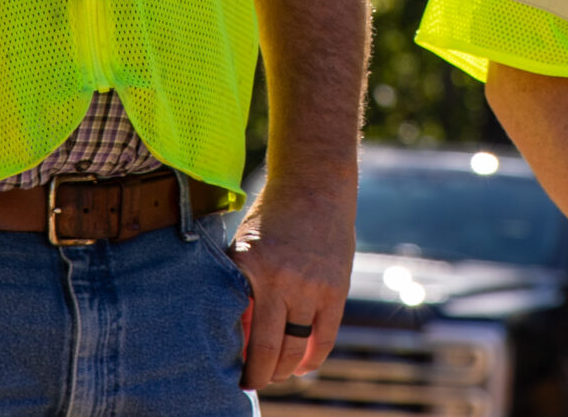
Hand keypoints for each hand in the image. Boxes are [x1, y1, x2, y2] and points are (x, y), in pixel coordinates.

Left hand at [229, 180, 356, 390]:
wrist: (315, 184)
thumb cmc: (271, 215)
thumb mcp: (246, 246)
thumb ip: (241, 285)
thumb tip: (233, 331)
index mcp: (251, 268)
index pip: (241, 332)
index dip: (237, 361)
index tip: (232, 373)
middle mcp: (282, 281)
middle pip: (270, 349)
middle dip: (259, 374)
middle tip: (251, 382)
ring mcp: (312, 286)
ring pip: (297, 347)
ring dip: (285, 369)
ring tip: (276, 374)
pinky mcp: (335, 288)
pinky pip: (325, 336)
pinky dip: (313, 357)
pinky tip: (303, 366)